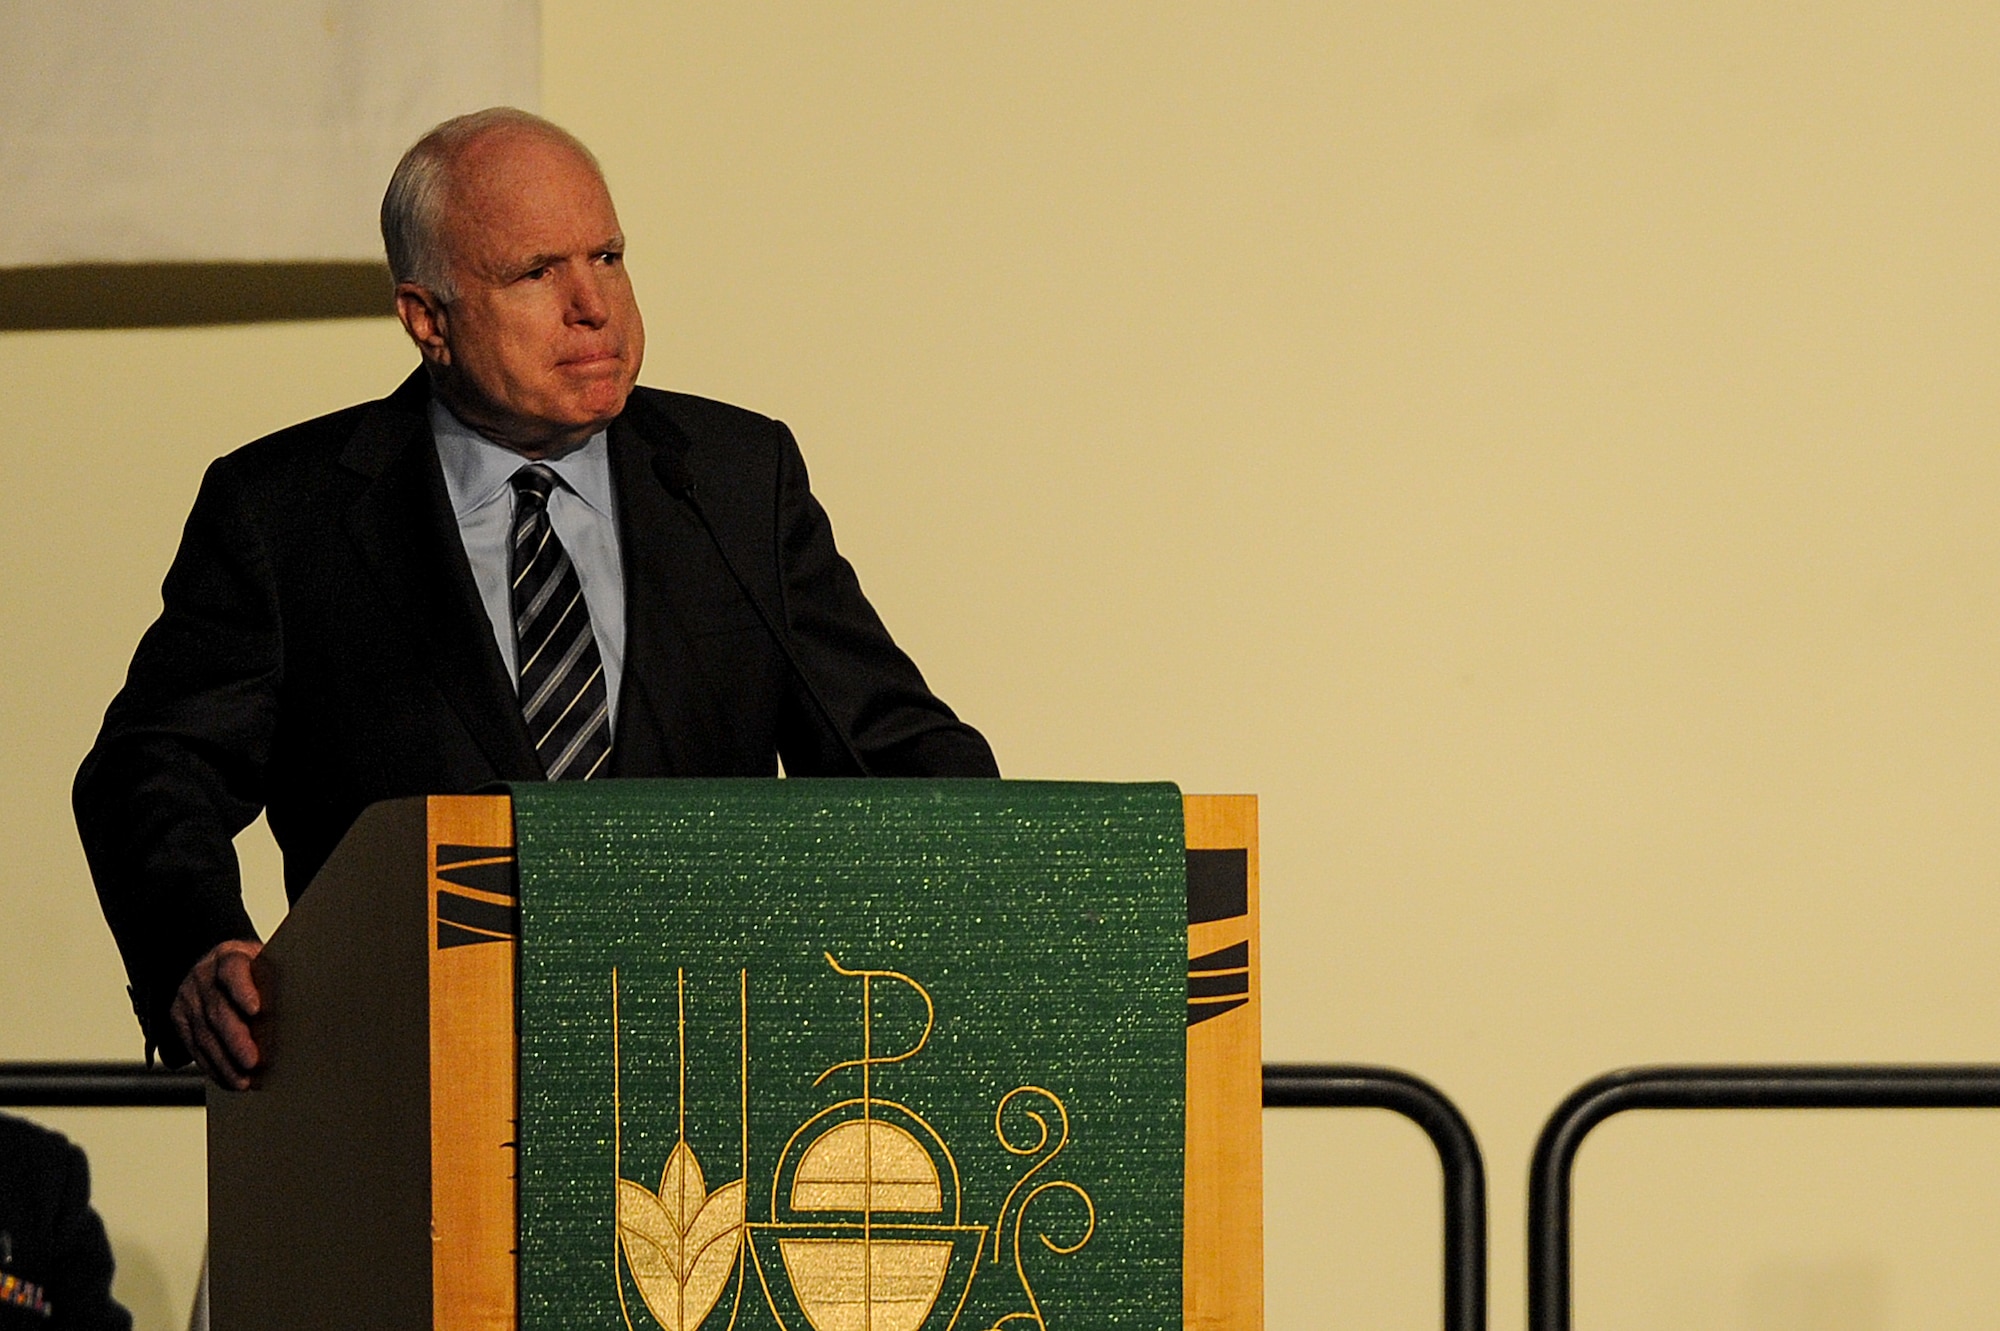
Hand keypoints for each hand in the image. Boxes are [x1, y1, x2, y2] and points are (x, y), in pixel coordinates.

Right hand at [170, 939, 264, 1089]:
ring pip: (204, 1034)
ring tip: (244, 1080)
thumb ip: (275, 981)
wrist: (213, 967)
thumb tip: (306, 1005)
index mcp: (228, 957)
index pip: (233, 970)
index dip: (243, 989)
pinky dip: (213, 1067)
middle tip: (253, 1061)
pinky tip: (229, 1079)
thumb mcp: (262, 962)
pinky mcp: (180, 1021)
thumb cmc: (249, 969)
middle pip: (217, 1009)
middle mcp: (204, 977)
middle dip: (236, 1039)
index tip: (256, 1010)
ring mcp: (189, 1000)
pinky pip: (195, 1048)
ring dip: (225, 1062)